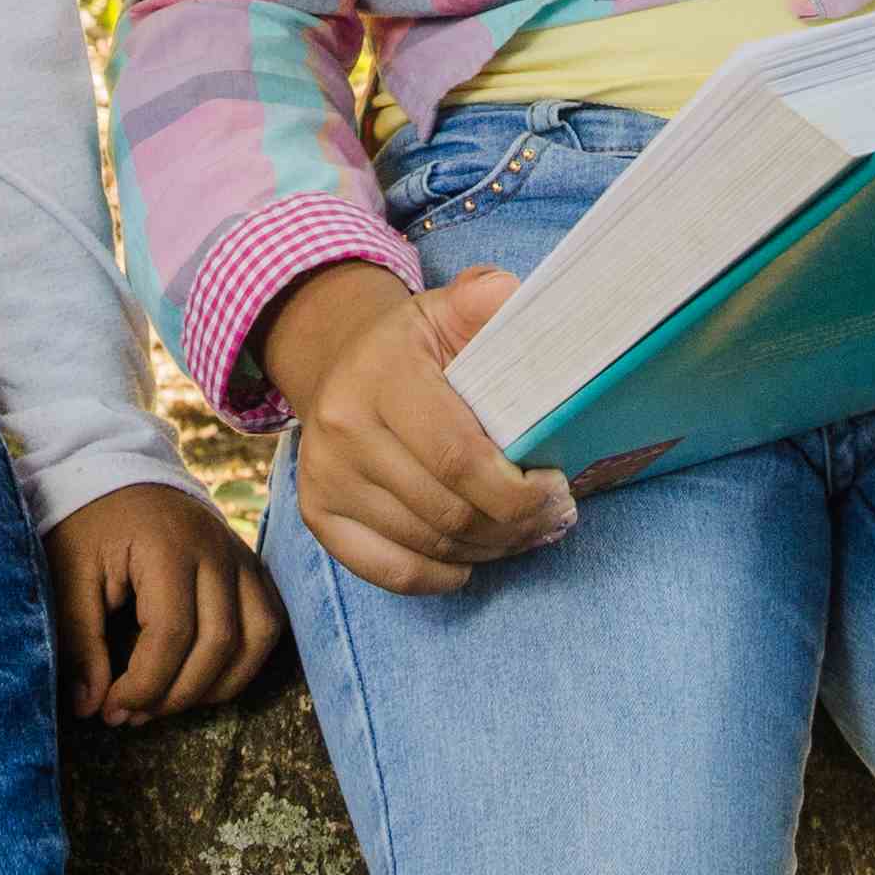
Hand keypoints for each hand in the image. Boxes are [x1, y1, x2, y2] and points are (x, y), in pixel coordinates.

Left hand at [45, 478, 284, 724]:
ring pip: (257, 637)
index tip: (111, 709)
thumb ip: (80, 641)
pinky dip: (244, 663)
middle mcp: (216, 549)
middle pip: (219, 642)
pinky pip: (270, 624)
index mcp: (168, 546)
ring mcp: (241, 556)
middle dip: (176, 694)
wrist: (118, 475)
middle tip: (133, 715)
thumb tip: (92, 708)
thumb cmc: (89, 524)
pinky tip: (202, 680)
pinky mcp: (252, 566)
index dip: (144, 685)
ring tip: (168, 702)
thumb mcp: (69, 574)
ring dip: (217, 686)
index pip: (171, 634)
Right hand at [256, 260, 577, 596]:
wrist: (338, 360)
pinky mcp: (317, 513)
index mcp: (383, 375)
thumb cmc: (414, 344)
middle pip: (447, 511)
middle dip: (513, 525)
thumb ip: (487, 300)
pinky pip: (390, 572)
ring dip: (487, 550)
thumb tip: (514, 297)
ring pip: (426, 546)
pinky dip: (441, 577)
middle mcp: (343, 427)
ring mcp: (325, 476)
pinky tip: (472, 559)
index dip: (517, 491)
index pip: (458, 457)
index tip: (557, 489)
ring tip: (523, 533)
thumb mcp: (450, 309)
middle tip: (552, 518)